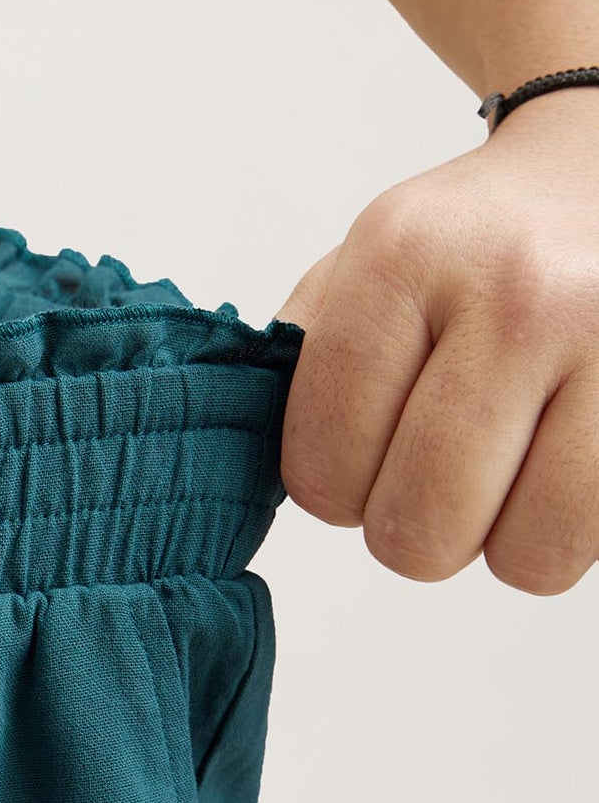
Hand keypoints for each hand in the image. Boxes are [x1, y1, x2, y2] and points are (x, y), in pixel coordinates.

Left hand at [273, 88, 598, 594]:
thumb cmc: (471, 247)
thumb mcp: (363, 268)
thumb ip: (296, 367)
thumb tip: (240, 473)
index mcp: (405, 254)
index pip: (323, 468)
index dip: (334, 488)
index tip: (364, 451)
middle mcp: (518, 292)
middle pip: (420, 529)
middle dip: (414, 526)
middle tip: (439, 468)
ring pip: (523, 556)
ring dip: (501, 538)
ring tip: (508, 464)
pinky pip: (590, 541)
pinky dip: (564, 527)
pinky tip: (557, 458)